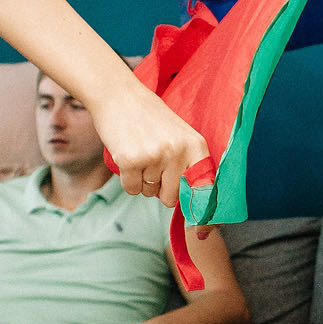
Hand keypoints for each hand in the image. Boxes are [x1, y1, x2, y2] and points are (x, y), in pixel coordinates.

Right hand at [90, 81, 206, 208]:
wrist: (118, 95)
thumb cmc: (149, 117)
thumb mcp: (178, 135)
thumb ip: (187, 164)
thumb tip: (190, 203)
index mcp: (195, 145)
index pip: (204, 189)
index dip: (200, 211)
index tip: (199, 229)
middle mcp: (178, 151)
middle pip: (172, 197)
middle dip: (160, 190)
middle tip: (152, 166)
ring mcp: (154, 156)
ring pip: (149, 193)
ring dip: (142, 181)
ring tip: (139, 154)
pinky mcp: (131, 160)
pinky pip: (131, 189)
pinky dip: (127, 180)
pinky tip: (127, 157)